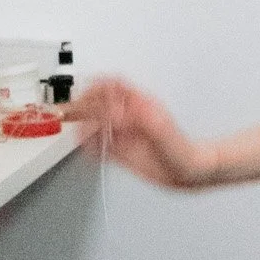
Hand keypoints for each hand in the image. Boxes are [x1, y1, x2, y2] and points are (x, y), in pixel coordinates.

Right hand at [64, 76, 213, 188]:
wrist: (188, 174)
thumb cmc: (183, 152)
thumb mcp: (163, 132)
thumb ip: (139, 120)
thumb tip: (116, 114)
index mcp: (140, 105)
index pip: (114, 86)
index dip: (99, 85)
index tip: (85, 91)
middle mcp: (130, 117)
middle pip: (101, 103)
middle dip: (84, 105)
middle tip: (71, 111)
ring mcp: (125, 134)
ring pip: (98, 123)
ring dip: (85, 125)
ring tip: (76, 131)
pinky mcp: (122, 151)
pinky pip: (101, 144)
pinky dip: (90, 145)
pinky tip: (86, 147)